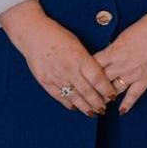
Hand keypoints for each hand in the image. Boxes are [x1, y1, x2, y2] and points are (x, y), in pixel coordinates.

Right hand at [0, 0, 115, 115]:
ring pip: (75, 97)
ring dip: (85, 107)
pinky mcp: (46, 82)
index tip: (112, 95)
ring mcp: (57, 77)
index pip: (97, 78)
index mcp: (80, 57)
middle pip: (87, 91)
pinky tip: (75, 108)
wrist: (33, 34)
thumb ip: (86, 60)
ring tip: (93, 112)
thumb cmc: (58, 35)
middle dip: (98, 102)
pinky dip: (69, 104)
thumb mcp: (77, 43)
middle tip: (104, 109)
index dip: (106, 89)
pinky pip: (60, 97)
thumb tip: (99, 74)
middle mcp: (69, 69)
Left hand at [94, 9, 146, 114]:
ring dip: (107, 97)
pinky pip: (133, 95)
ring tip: (101, 103)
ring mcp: (132, 74)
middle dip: (92, 89)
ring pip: (114, 90)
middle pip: (100, 81)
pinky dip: (127, 104)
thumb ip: (112, 50)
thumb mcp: (121, 37)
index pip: (92, 66)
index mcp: (112, 52)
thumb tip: (106, 58)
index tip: (81, 78)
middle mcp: (120, 65)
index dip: (85, 73)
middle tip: (87, 95)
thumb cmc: (143, 28)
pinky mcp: (144, 79)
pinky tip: (121, 111)